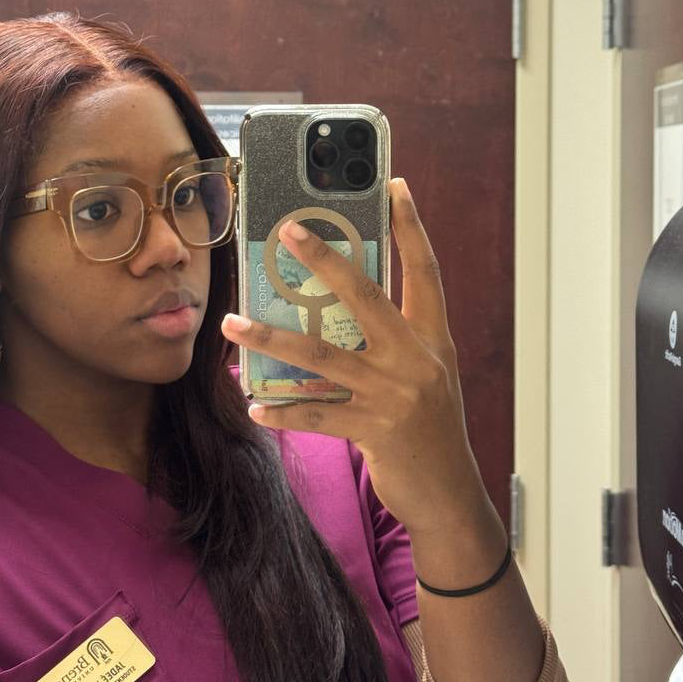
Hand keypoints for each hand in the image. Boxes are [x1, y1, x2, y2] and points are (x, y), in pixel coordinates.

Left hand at [220, 177, 485, 535]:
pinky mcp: (373, 430)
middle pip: (365, 296)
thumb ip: (393, 341)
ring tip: (232, 322)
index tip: (394, 185)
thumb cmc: (431, 430)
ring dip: (271, 337)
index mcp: (433, 339)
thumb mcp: (425, 375)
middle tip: (289, 231)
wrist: (450, 495)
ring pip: (322, 355)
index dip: (411, 227)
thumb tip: (337, 308)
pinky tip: (255, 405)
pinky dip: (282, 410)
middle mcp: (416, 359)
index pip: (425, 271)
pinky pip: (315, 414)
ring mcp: (394, 395)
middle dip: (325, 260)